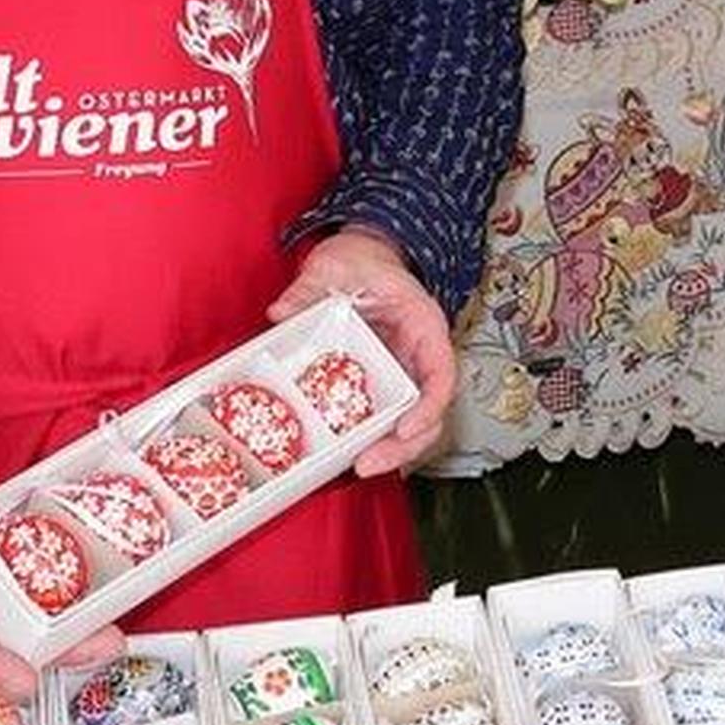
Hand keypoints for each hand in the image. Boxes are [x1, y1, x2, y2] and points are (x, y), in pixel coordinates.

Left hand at [273, 223, 453, 474]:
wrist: (362, 258)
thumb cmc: (362, 260)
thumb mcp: (337, 264)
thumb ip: (311, 288)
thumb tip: (283, 312)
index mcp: (422, 323)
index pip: (441, 372)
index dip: (429, 407)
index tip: (407, 429)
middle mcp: (418, 354)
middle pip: (430, 411)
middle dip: (404, 444)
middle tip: (368, 463)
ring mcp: (401, 372)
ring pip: (410, 422)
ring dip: (390, 450)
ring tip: (358, 467)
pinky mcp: (380, 384)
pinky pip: (383, 418)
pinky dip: (370, 439)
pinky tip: (346, 455)